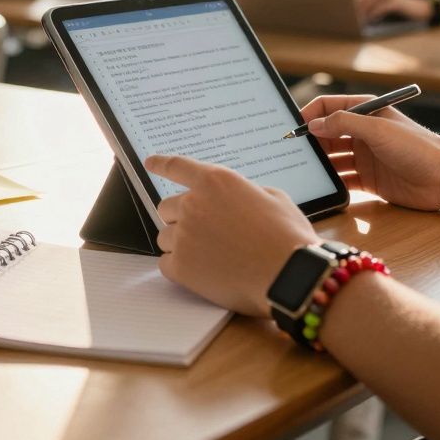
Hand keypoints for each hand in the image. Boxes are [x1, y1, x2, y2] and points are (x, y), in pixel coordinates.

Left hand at [145, 154, 318, 316]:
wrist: (290, 276)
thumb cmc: (288, 237)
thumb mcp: (273, 198)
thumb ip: (243, 193)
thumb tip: (234, 201)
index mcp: (216, 182)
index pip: (177, 166)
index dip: (161, 164)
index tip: (149, 163)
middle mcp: (194, 205)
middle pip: (167, 207)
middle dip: (182, 217)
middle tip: (206, 231)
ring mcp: (184, 236)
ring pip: (165, 237)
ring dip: (181, 243)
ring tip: (211, 255)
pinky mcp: (181, 267)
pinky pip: (166, 263)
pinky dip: (180, 267)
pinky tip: (203, 271)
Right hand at [301, 95, 439, 211]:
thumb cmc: (418, 147)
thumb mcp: (377, 129)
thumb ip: (344, 123)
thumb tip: (314, 123)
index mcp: (366, 111)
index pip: (329, 107)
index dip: (310, 114)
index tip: (294, 128)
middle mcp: (363, 132)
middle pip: (327, 133)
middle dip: (310, 140)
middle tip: (293, 151)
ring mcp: (366, 156)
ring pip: (333, 157)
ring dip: (319, 162)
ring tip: (304, 169)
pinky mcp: (370, 179)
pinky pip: (344, 179)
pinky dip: (333, 182)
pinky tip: (323, 185)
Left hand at [357, 0, 432, 22]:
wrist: (420, 8)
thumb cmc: (400, 7)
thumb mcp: (385, 2)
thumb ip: (372, 3)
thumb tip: (356, 9)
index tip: (347, 9)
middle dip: (357, 5)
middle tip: (350, 15)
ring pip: (372, 0)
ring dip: (364, 10)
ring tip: (359, 19)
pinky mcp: (397, 2)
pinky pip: (383, 7)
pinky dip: (376, 13)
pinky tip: (372, 20)